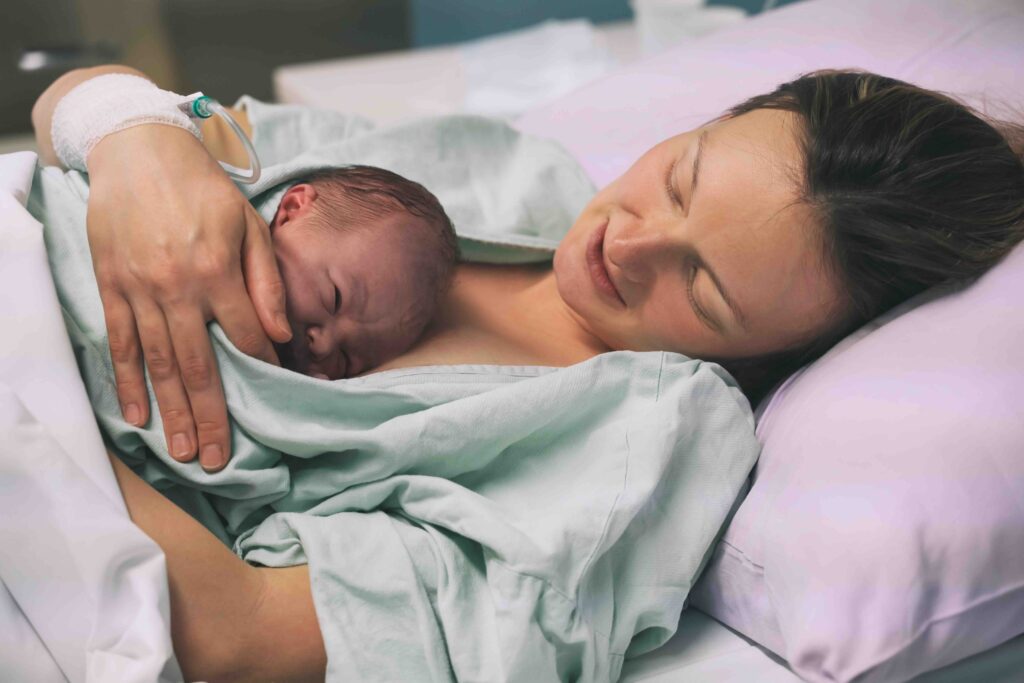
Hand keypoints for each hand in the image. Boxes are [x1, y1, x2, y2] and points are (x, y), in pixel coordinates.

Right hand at [87, 125, 291, 470]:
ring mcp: (138, 289)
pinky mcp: (110, 286)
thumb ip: (266, 280)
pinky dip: (127, 381)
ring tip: (182, 451)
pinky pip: (120, 342)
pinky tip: (137, 415)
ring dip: (171, 411)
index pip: (244, 336)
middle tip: (216, 459)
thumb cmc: (204, 190)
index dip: (261, 367)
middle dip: (211, 416)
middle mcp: (176, 286)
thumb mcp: (248, 223)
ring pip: (157, 363)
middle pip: (198, 365)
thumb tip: (280, 334)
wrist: (138, 150)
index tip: (272, 397)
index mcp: (217, 269)